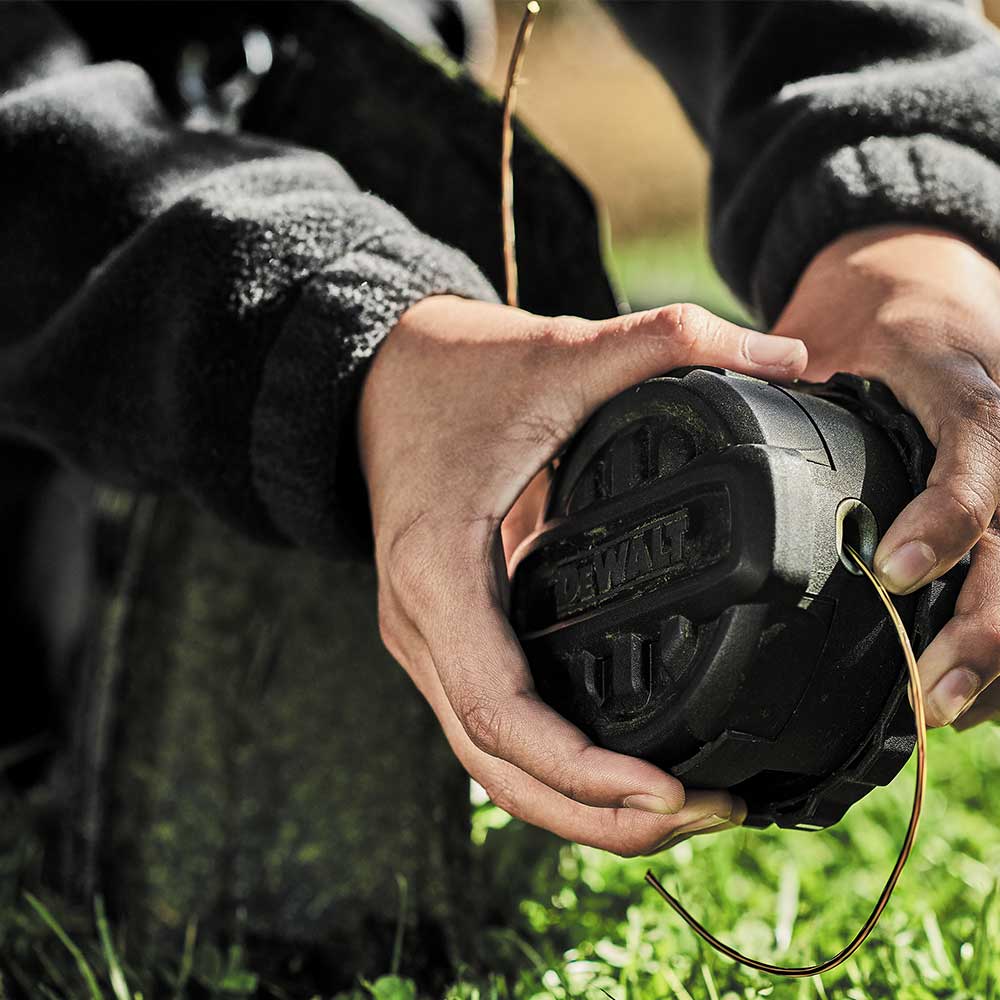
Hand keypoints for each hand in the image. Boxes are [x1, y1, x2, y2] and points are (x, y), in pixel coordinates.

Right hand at [359, 295, 806, 853]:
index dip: (585, 770)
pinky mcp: (446, 638)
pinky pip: (493, 730)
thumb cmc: (456, 373)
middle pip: (499, 769)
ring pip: (491, 766)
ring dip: (576, 808)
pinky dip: (553, 769)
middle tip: (705, 817)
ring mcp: (427, 640)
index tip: (673, 790)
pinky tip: (621, 773)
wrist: (379, 372)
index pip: (500, 713)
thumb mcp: (557, 351)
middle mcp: (421, 627)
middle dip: (598, 816)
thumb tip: (787, 351)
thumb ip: (665, 339)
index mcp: (438, 574)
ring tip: (679, 815)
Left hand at [772, 225, 999, 729]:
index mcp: (953, 390)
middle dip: (989, 622)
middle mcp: (996, 435)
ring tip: (949, 709)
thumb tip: (695, 453)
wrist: (915, 288)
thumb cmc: (866, 319)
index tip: (891, 571)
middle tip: (932, 689)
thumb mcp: (823, 336)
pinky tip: (974, 692)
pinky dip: (998, 636)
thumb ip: (774, 391)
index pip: (974, 453)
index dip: (944, 518)